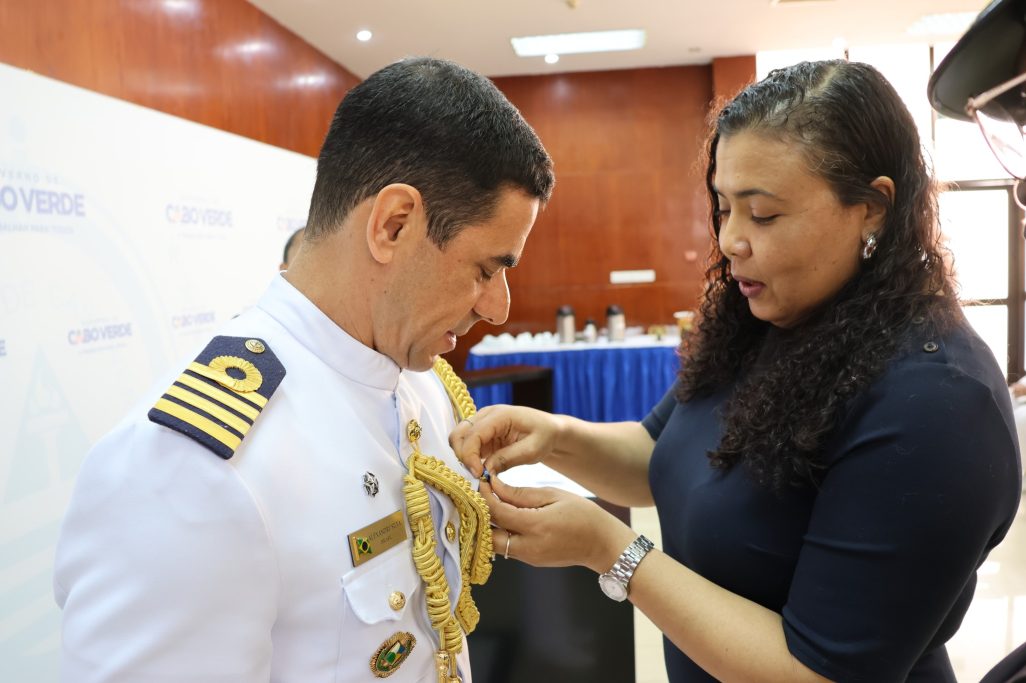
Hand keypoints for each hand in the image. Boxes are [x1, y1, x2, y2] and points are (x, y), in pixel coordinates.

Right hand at [449, 405, 561, 477]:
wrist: (549, 430)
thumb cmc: (544, 436)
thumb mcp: (532, 450)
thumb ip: (508, 458)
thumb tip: (485, 470)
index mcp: (500, 415)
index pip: (473, 434)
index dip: (470, 456)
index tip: (478, 475)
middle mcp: (486, 415)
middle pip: (458, 434)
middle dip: (462, 456)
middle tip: (476, 475)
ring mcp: (481, 423)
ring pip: (458, 439)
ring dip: (463, 458)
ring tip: (478, 473)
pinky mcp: (481, 434)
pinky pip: (466, 445)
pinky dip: (468, 458)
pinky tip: (480, 470)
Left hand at [483, 475, 635, 573]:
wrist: (602, 544)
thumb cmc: (583, 514)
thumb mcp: (553, 495)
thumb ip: (521, 494)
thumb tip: (494, 486)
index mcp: (536, 526)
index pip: (497, 512)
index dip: (484, 495)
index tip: (481, 480)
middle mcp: (528, 546)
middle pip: (488, 534)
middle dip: (480, 514)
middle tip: (480, 494)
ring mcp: (529, 557)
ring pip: (495, 543)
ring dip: (489, 524)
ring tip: (491, 504)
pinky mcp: (531, 560)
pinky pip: (507, 547)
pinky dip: (501, 532)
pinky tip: (504, 516)